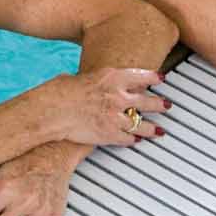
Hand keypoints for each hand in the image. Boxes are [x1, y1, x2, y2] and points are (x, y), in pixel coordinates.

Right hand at [34, 68, 171, 145]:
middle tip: (166, 105)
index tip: (160, 79)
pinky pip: (127, 138)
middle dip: (159, 104)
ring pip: (142, 124)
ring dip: (152, 128)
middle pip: (148, 101)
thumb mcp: (79, 78)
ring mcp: (115, 116)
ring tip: (158, 130)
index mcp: (111, 77)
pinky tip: (135, 140)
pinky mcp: (108, 134)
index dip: (153, 78)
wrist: (50, 112)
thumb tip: (92, 85)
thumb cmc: (57, 93)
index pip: (141, 76)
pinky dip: (132, 140)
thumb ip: (93, 82)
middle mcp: (118, 96)